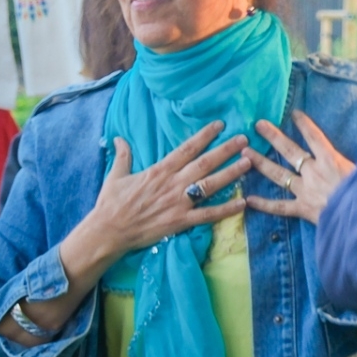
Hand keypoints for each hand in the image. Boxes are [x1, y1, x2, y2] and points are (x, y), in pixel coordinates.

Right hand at [87, 124, 251, 255]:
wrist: (108, 232)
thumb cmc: (110, 203)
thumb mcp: (115, 176)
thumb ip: (123, 156)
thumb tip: (119, 138)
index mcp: (159, 171)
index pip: (186, 149)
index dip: (204, 136)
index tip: (220, 125)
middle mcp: (172, 184)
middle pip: (204, 163)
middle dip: (225, 150)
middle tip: (244, 139)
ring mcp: (178, 203)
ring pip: (210, 186)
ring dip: (230, 174)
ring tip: (249, 163)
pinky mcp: (180, 221)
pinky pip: (208, 215)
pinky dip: (226, 210)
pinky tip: (243, 203)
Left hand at [242, 111, 354, 224]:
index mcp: (331, 160)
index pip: (315, 137)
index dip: (305, 124)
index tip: (294, 113)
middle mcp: (313, 172)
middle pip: (290, 151)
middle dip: (273, 136)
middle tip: (258, 125)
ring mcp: (305, 190)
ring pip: (279, 175)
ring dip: (261, 163)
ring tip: (245, 153)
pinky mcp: (302, 208)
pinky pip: (279, 206)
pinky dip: (264, 204)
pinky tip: (248, 199)